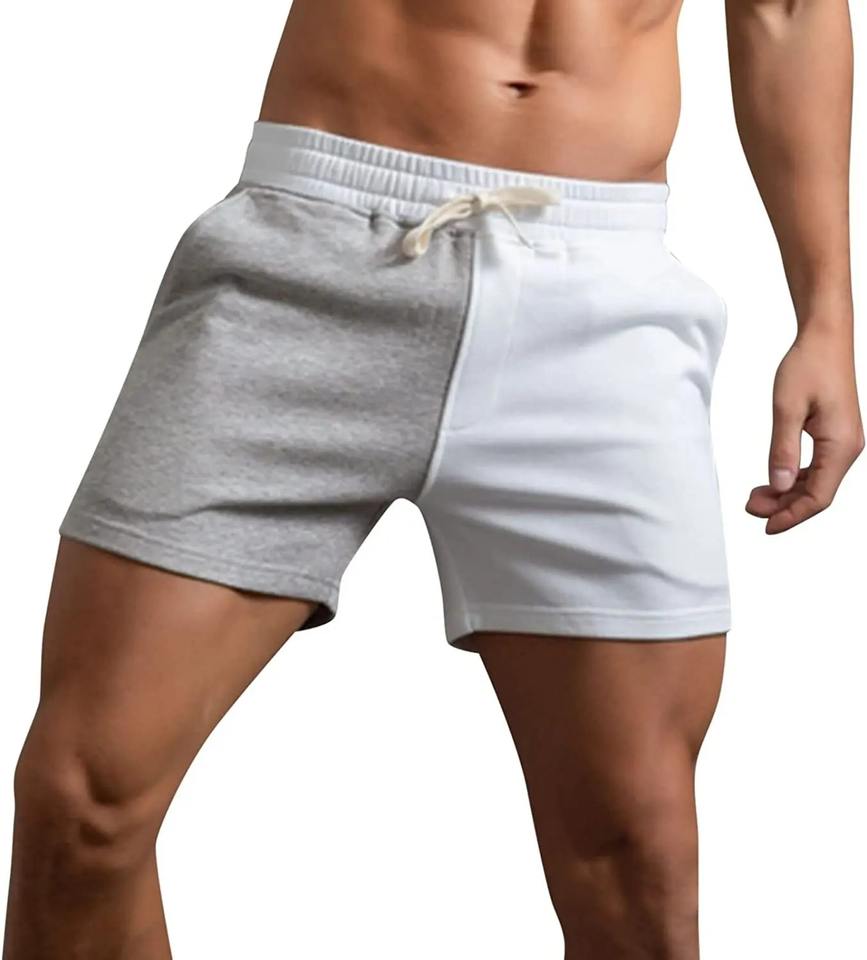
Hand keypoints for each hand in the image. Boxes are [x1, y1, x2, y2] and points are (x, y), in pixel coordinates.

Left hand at [746, 329, 863, 533]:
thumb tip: (779, 486)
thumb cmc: (808, 366)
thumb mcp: (787, 409)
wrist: (825, 339)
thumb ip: (782, 450)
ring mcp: (843, 443)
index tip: (765, 526)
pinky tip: (773, 480)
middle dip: (784, 506)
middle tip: (750, 507)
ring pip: (816, 482)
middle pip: (817, 494)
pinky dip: (793, 478)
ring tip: (755, 496)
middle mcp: (847, 449)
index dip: (792, 516)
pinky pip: (816, 468)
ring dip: (786, 493)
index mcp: (840, 446)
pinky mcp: (835, 436)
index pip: (819, 497)